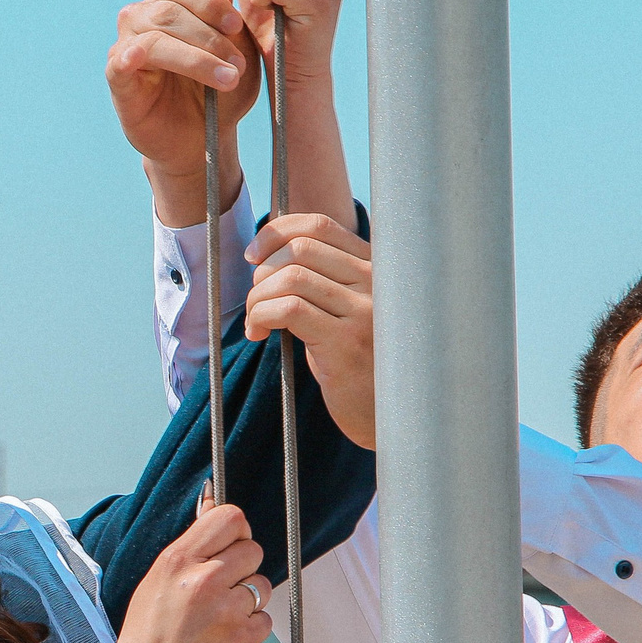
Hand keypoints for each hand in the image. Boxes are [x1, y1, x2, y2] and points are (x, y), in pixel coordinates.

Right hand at [104, 503, 273, 642]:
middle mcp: (204, 580)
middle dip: (242, 567)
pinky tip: (224, 638)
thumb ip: (190, 544)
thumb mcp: (156, 580)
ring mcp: (227, 610)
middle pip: (252, 549)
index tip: (230, 546)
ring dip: (248, 599)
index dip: (236, 531)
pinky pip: (264, 619)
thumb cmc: (148, 635)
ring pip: (262, 585)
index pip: (229, 517)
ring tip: (220, 618)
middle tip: (221, 589)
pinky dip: (250, 629)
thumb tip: (214, 499)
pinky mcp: (244, 638)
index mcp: (178, 561)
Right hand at [108, 0, 261, 223]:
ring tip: (226, 79)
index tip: (235, 24)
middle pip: (169, 11)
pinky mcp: (118, 79)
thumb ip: (230, 19)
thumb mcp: (238, 55)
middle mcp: (142, 18)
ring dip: (194, 57)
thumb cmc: (220, 94)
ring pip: (154, 36)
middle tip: (239, 65)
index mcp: (170, 4)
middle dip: (209, 38)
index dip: (207, 0)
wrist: (205, 143)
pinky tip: (140, 59)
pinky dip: (130, 57)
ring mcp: (127, 47)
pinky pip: (120, 62)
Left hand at [245, 212, 373, 447]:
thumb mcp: (347, 312)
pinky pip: (289, 310)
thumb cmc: (359, 365)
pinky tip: (259, 333)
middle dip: (262, 270)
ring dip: (258, 297)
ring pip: (291, 278)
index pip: (319, 225)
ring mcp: (364, 313)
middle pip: (300, 248)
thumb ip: (324, 280)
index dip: (276, 232)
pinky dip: (261, 316)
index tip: (253, 255)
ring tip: (256, 321)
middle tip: (256, 300)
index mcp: (375, 268)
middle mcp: (375, 284)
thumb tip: (266, 253)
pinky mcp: (346, 344)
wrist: (388, 417)